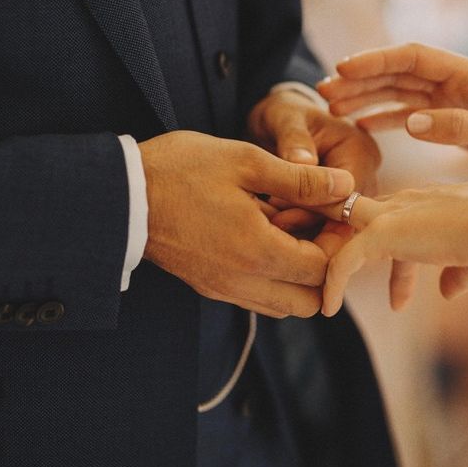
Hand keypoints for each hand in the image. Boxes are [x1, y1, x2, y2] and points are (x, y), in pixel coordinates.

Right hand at [139, 131, 354, 317]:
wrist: (121, 194)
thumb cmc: (182, 171)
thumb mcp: (247, 162)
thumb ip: (301, 180)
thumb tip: (346, 187)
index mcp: (257, 252)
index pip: (323, 271)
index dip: (338, 244)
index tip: (334, 215)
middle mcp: (242, 283)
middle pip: (309, 301)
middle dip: (324, 268)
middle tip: (317, 226)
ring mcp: (224, 289)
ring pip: (284, 304)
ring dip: (299, 275)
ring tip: (289, 229)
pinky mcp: (209, 285)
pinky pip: (257, 297)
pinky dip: (274, 276)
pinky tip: (263, 236)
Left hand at [248, 89, 380, 232]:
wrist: (280, 123)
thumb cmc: (284, 115)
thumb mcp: (285, 118)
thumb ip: (294, 139)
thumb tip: (304, 162)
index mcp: (360, 149)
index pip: (346, 189)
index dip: (315, 204)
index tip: (279, 209)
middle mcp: (366, 173)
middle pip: (346, 211)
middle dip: (309, 221)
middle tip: (272, 224)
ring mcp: (355, 191)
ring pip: (336, 222)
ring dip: (305, 228)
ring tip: (271, 227)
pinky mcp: (340, 203)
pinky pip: (326, 223)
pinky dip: (303, 227)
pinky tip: (277, 229)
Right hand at [318, 44, 467, 184]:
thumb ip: (460, 128)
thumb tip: (411, 122)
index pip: (412, 57)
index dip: (375, 60)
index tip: (341, 69)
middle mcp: (457, 82)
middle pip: (398, 71)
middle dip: (360, 78)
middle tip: (322, 91)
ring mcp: (453, 100)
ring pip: (399, 91)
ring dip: (365, 96)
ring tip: (332, 107)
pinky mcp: (453, 120)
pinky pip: (410, 112)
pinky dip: (384, 116)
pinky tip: (362, 124)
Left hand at [320, 181, 467, 316]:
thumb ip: (458, 274)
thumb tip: (446, 293)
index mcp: (425, 201)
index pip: (389, 218)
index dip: (379, 246)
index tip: (378, 279)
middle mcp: (403, 201)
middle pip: (354, 213)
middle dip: (337, 236)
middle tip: (321, 266)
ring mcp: (390, 214)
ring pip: (338, 226)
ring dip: (324, 253)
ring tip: (312, 287)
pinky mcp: (383, 232)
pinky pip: (344, 258)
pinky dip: (332, 282)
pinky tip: (328, 308)